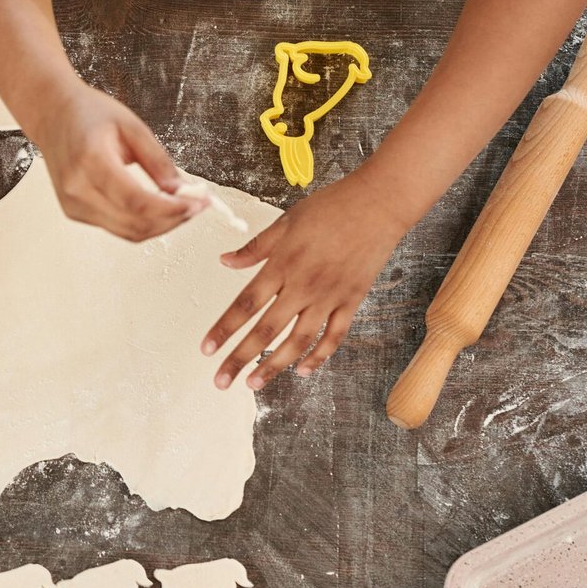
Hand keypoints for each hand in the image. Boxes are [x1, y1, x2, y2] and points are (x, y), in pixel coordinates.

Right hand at [29, 83, 203, 240]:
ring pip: (127, 232)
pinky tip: (157, 209)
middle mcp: (77, 188)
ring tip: (181, 208)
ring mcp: (73, 204)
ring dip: (160, 225)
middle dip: (172, 219)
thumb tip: (181, 190)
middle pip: (134, 223)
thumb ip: (158, 161)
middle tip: (196, 206)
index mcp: (91, 161)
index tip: (197, 203)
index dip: (172, 209)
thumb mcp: (132, 126)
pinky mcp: (75, 212)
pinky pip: (116, 228)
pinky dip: (142, 223)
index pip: (137, 201)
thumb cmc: (88, 114)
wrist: (53, 116)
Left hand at [202, 177, 406, 388]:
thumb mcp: (285, 222)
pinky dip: (319, 356)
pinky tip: (302, 370)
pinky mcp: (352, 300)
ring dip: (274, 365)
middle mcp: (303, 286)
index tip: (207, 349)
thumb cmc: (331, 208)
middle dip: (241, 358)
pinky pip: (334, 336)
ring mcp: (329, 296)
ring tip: (254, 383)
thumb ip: (255, 248)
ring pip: (298, 341)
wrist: (379, 204)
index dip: (224, 329)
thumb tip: (224, 261)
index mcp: (282, 265)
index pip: (245, 305)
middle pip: (266, 330)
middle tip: (221, 380)